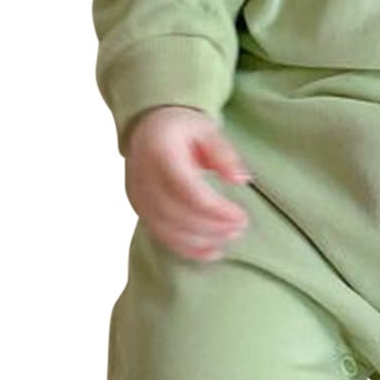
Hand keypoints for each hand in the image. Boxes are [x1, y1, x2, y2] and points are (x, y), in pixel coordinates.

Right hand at [123, 106, 254, 261]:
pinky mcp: (139, 209)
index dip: (216, 209)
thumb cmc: (180, 127)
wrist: (147, 127)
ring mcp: (138, 196)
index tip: (241, 216)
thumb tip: (240, 179)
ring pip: (168, 230)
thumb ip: (223, 153)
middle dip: (212, 227)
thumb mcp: (206, 128)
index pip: (187, 190)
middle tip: (240, 227)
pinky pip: (161, 235)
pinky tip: (211, 252)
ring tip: (230, 237)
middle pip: (177, 214)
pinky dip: (187, 248)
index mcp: (160, 153)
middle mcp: (143, 177)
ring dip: (202, 240)